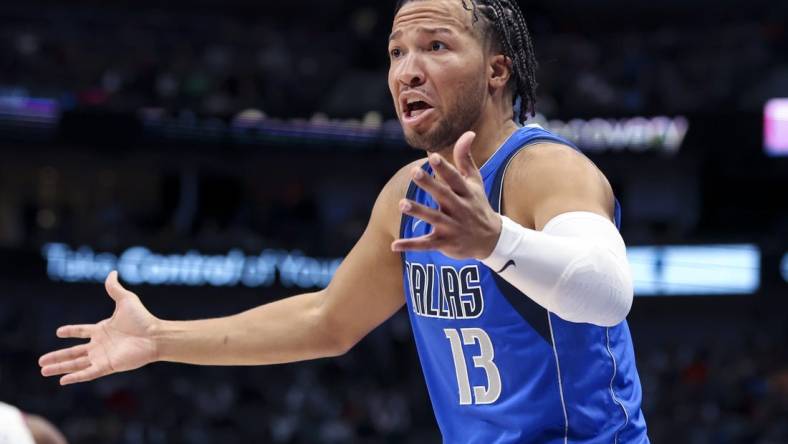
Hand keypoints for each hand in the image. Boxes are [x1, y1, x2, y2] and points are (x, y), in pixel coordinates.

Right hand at [39, 271, 159, 384]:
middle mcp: (100, 344)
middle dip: (57, 357)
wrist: (154, 335)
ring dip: (60, 367)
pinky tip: (63, 381)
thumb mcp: (126, 300)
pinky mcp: (108, 366)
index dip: (71, 331)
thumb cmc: (143, 318)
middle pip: (73, 352)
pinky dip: (75, 377)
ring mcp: (103, 356)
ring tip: (43, 371)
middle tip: (41, 361)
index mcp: (102, 329)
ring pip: (76, 364)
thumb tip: (112, 272)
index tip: (58, 332)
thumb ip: (115, 288)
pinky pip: (88, 373)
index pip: (82, 332)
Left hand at [391, 131, 501, 258]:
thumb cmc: (477, 204)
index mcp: (466, 193)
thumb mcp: (475, 182)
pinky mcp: (445, 242)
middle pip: (443, 195)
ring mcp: (452, 226)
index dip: (444, 168)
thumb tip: (468, 132)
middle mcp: (459, 208)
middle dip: (429, 184)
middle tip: (414, 172)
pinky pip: (426, 244)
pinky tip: (394, 245)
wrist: (491, 239)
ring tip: (401, 204)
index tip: (433, 156)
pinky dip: (411, 245)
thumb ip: (466, 159)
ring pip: (434, 218)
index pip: (455, 178)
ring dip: (418, 211)